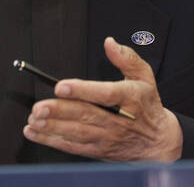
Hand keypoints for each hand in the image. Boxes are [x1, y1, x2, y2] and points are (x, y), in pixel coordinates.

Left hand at [24, 37, 182, 161]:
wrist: (159, 142)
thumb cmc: (147, 104)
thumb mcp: (144, 76)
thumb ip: (127, 58)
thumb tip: (110, 43)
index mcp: (128, 98)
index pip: (104, 94)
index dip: (82, 90)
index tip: (61, 86)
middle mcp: (117, 120)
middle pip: (85, 115)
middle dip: (59, 112)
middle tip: (39, 107)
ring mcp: (106, 137)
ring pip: (76, 133)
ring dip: (52, 127)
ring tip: (34, 119)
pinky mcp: (98, 150)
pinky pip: (73, 146)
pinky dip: (52, 140)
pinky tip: (36, 132)